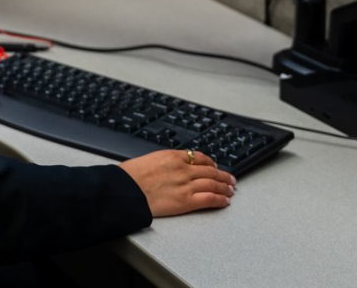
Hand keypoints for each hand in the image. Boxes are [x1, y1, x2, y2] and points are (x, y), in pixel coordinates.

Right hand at [119, 149, 235, 216]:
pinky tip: (225, 201)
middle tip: (230, 179)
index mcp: (173, 156)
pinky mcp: (186, 201)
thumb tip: (169, 167)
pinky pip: (209, 199)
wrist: (126, 189)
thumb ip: (164, 162)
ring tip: (231, 190)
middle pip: (210, 171)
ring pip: (213, 184)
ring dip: (225, 187)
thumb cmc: (130, 176)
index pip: (199, 157)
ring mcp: (186, 185)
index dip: (210, 163)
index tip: (215, 166)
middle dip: (223, 175)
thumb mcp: (149, 159)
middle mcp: (183, 169)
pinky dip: (220, 199)